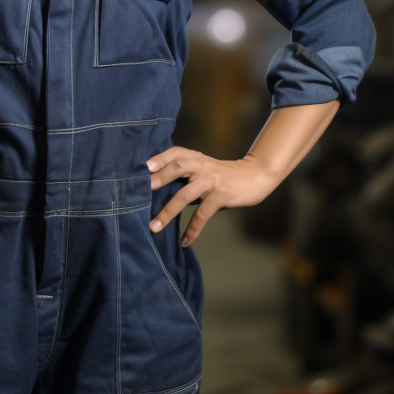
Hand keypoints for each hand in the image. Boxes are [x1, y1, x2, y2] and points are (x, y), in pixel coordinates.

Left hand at [146, 147, 276, 246]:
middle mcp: (201, 166)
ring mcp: (211, 180)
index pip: (174, 153)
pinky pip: (202, 214)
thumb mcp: (203, 169)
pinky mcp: (220, 195)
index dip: (158, 158)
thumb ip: (185, 175)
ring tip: (154, 227)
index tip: (143, 167)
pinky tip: (185, 241)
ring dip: (167, 212)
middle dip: (157, 180)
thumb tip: (157, 189)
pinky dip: (192, 229)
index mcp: (195, 157)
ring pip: (184, 195)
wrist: (254, 176)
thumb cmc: (222, 175)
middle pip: (176, 168)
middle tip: (139, 192)